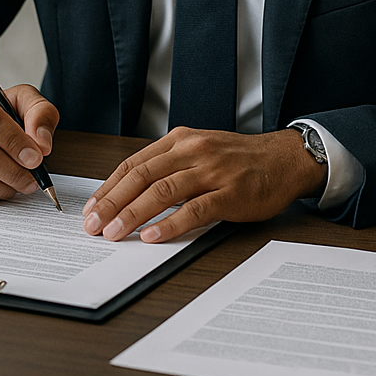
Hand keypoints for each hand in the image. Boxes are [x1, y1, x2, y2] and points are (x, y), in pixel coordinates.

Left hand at [82, 128, 326, 242]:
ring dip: (133, 214)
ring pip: (163, 191)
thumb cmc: (239, 159)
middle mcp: (192, 151)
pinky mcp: (230, 193)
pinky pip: (194, 209)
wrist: (285, 159)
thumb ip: (169, 166)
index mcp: (180, 140)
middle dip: (112, 202)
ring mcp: (211, 171)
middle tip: (93, 224)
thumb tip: (131, 192)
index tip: (91, 207)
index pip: (134, 164)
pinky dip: (171, 223)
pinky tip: (153, 236)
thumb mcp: (199, 150)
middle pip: (142, 176)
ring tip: (114, 232)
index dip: (108, 187)